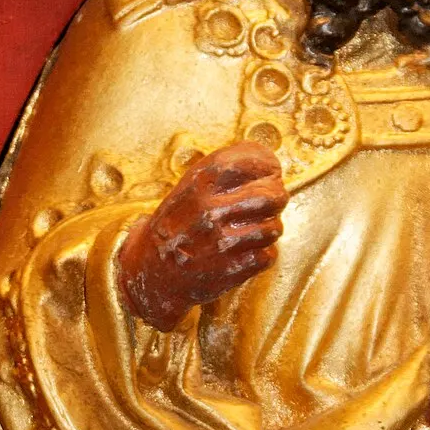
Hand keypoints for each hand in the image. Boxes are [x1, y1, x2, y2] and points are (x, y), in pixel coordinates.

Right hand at [119, 142, 286, 328]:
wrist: (153, 271)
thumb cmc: (175, 226)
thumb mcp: (188, 187)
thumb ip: (221, 170)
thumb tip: (264, 157)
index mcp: (200, 184)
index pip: (252, 162)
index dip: (268, 166)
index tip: (271, 172)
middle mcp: (211, 210)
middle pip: (272, 195)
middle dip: (276, 199)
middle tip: (269, 203)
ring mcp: (222, 242)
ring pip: (274, 227)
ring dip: (268, 229)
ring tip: (252, 230)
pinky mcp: (232, 269)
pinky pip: (268, 255)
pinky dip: (262, 254)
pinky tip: (245, 252)